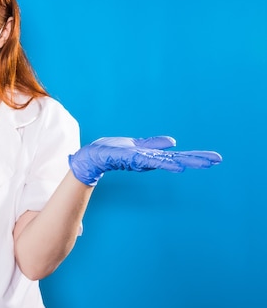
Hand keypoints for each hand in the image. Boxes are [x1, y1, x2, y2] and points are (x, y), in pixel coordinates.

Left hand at [68, 136, 221, 185]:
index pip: (177, 156)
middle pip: (176, 159)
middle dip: (196, 159)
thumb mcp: (136, 145)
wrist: (91, 157)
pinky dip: (163, 163)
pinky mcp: (129, 158)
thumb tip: (173, 142)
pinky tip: (177, 166)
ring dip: (185, 161)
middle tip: (217, 160)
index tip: (214, 159)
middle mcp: (148, 159)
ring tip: (203, 163)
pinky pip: (149, 160)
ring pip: (165, 160)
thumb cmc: (112, 152)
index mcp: (151, 156)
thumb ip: (153, 144)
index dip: (194, 156)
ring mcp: (140, 159)